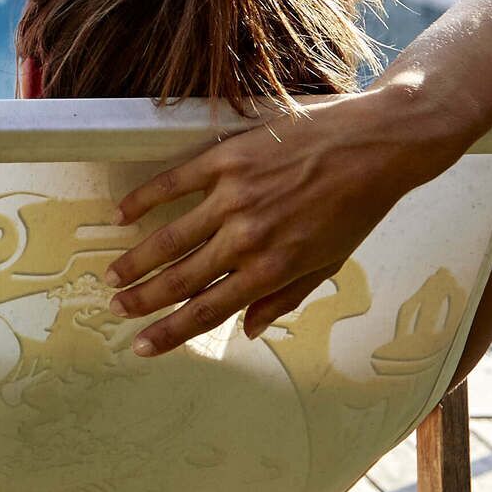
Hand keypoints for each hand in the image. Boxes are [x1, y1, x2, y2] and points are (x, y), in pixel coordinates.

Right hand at [100, 80, 459, 355]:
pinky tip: (122, 214)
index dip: (171, 332)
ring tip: (113, 275)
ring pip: (171, 237)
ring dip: (137, 260)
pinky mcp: (226, 158)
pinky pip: (174, 182)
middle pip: (182, 278)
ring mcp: (233, 196)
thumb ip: (285, 298)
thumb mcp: (329, 263)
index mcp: (272, 269)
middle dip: (144, 300)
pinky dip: (144, 199)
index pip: (209, 310)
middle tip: (116, 310)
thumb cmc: (358, 206)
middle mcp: (247, 237)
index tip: (142, 346)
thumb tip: (250, 330)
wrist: (377, 145)